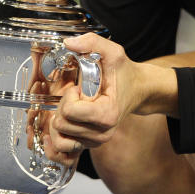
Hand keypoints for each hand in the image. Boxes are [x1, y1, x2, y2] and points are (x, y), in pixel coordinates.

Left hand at [44, 34, 147, 162]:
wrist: (137, 90)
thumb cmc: (124, 73)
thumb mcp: (113, 53)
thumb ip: (92, 43)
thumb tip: (68, 43)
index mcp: (107, 114)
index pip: (70, 111)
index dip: (70, 95)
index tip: (81, 88)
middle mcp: (102, 133)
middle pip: (62, 124)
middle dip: (64, 105)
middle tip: (78, 96)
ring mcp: (96, 141)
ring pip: (59, 137)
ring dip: (61, 119)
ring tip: (74, 107)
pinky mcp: (89, 145)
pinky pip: (61, 150)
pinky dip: (56, 138)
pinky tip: (62, 123)